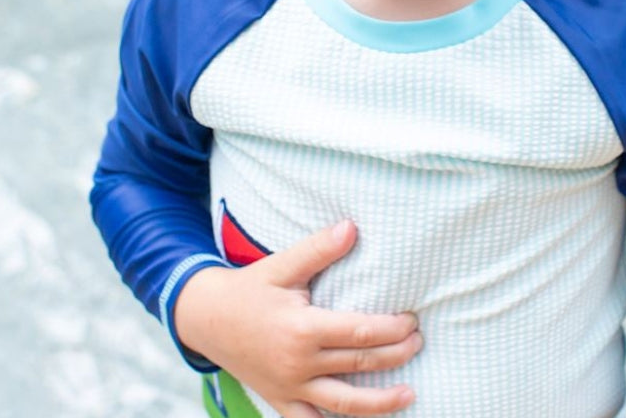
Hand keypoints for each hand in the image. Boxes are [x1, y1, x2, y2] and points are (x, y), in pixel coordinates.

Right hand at [174, 220, 421, 417]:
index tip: (411, 320)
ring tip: (410, 394)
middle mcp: (298, 364)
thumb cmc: (250, 288)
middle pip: (359, 364)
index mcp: (302, 329)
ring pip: (343, 403)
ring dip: (380, 402)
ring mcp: (289, 388)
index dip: (392, 329)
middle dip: (395, 355)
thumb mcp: (282, 265)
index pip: (360, 333)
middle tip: (419, 342)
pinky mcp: (280, 402)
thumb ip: (319, 249)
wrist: (206, 318)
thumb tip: (352, 227)